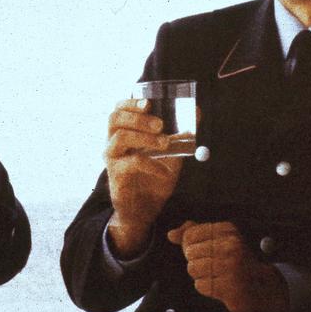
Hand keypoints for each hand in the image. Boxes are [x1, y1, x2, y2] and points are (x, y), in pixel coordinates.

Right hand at [103, 98, 183, 257]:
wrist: (146, 209)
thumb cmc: (155, 176)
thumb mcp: (172, 152)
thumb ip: (181, 133)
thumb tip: (197, 111)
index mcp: (124, 132)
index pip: (119, 109)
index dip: (131, 103)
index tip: (149, 102)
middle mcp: (114, 142)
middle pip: (115, 119)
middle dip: (138, 117)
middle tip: (160, 124)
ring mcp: (112, 158)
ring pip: (120, 137)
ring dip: (144, 137)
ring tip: (165, 143)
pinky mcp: (116, 175)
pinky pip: (131, 162)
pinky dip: (150, 164)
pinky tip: (163, 171)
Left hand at [166, 220, 289, 311]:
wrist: (260, 287)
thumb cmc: (234, 262)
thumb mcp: (218, 240)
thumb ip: (193, 233)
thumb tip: (171, 234)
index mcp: (227, 230)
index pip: (190, 235)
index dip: (189, 246)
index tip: (204, 252)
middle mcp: (231, 245)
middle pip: (190, 253)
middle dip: (196, 262)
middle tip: (212, 266)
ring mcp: (232, 266)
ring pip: (193, 269)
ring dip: (200, 276)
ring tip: (216, 275)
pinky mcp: (230, 286)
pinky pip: (201, 285)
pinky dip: (206, 288)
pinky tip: (219, 285)